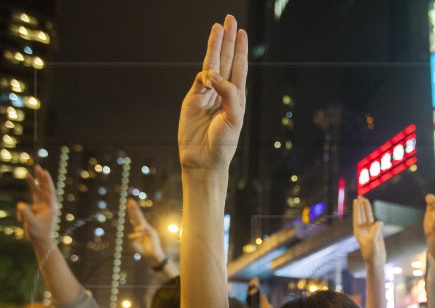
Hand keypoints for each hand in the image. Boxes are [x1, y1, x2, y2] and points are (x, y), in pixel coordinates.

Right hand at [17, 165, 57, 248]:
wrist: (40, 242)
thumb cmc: (39, 234)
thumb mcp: (31, 224)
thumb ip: (25, 213)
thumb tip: (20, 204)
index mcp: (51, 207)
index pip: (49, 191)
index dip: (46, 181)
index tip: (44, 172)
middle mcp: (47, 205)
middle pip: (43, 188)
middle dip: (40, 178)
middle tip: (38, 167)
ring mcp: (40, 207)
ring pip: (35, 192)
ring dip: (32, 184)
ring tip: (27, 174)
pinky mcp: (34, 210)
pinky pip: (24, 207)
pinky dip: (21, 212)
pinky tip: (22, 221)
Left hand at [126, 198, 165, 263]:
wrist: (153, 256)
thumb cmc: (144, 250)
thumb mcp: (134, 245)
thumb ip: (132, 239)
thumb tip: (135, 232)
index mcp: (138, 230)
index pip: (134, 219)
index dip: (132, 211)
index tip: (129, 203)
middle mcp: (144, 228)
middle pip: (138, 217)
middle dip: (134, 209)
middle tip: (130, 200)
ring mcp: (149, 229)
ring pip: (140, 222)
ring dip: (135, 215)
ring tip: (132, 208)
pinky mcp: (153, 232)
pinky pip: (142, 230)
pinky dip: (138, 233)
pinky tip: (139, 234)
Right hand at [178, 15, 247, 172]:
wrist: (203, 161)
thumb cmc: (223, 144)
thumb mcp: (234, 120)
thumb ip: (229, 95)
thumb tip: (214, 75)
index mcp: (237, 97)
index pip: (239, 67)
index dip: (240, 49)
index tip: (242, 32)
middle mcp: (222, 93)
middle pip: (225, 60)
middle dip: (227, 40)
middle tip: (229, 19)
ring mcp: (207, 95)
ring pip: (211, 65)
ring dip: (214, 47)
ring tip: (217, 28)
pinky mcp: (192, 100)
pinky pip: (199, 80)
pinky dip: (204, 73)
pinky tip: (209, 71)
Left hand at [353, 197, 385, 265]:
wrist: (376, 261)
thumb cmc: (371, 254)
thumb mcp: (372, 242)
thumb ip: (375, 232)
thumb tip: (379, 222)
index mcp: (358, 232)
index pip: (357, 217)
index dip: (357, 208)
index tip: (356, 200)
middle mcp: (362, 230)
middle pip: (362, 215)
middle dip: (361, 206)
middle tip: (360, 196)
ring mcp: (369, 231)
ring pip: (368, 217)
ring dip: (367, 209)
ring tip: (365, 200)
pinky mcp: (375, 233)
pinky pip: (374, 222)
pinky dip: (373, 216)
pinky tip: (371, 211)